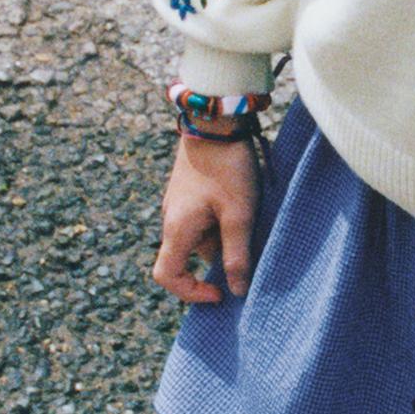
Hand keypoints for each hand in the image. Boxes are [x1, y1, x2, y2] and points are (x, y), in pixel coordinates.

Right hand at [153, 131, 260, 303]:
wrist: (215, 120)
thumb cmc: (228, 167)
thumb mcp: (239, 215)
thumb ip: (236, 255)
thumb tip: (236, 290)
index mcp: (177, 229)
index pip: (166, 277)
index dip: (190, 292)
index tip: (220, 292)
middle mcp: (171, 219)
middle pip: (189, 256)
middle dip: (218, 257)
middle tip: (247, 244)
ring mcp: (178, 204)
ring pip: (199, 236)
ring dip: (223, 235)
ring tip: (248, 215)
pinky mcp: (189, 191)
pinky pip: (201, 218)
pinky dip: (220, 220)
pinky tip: (241, 203)